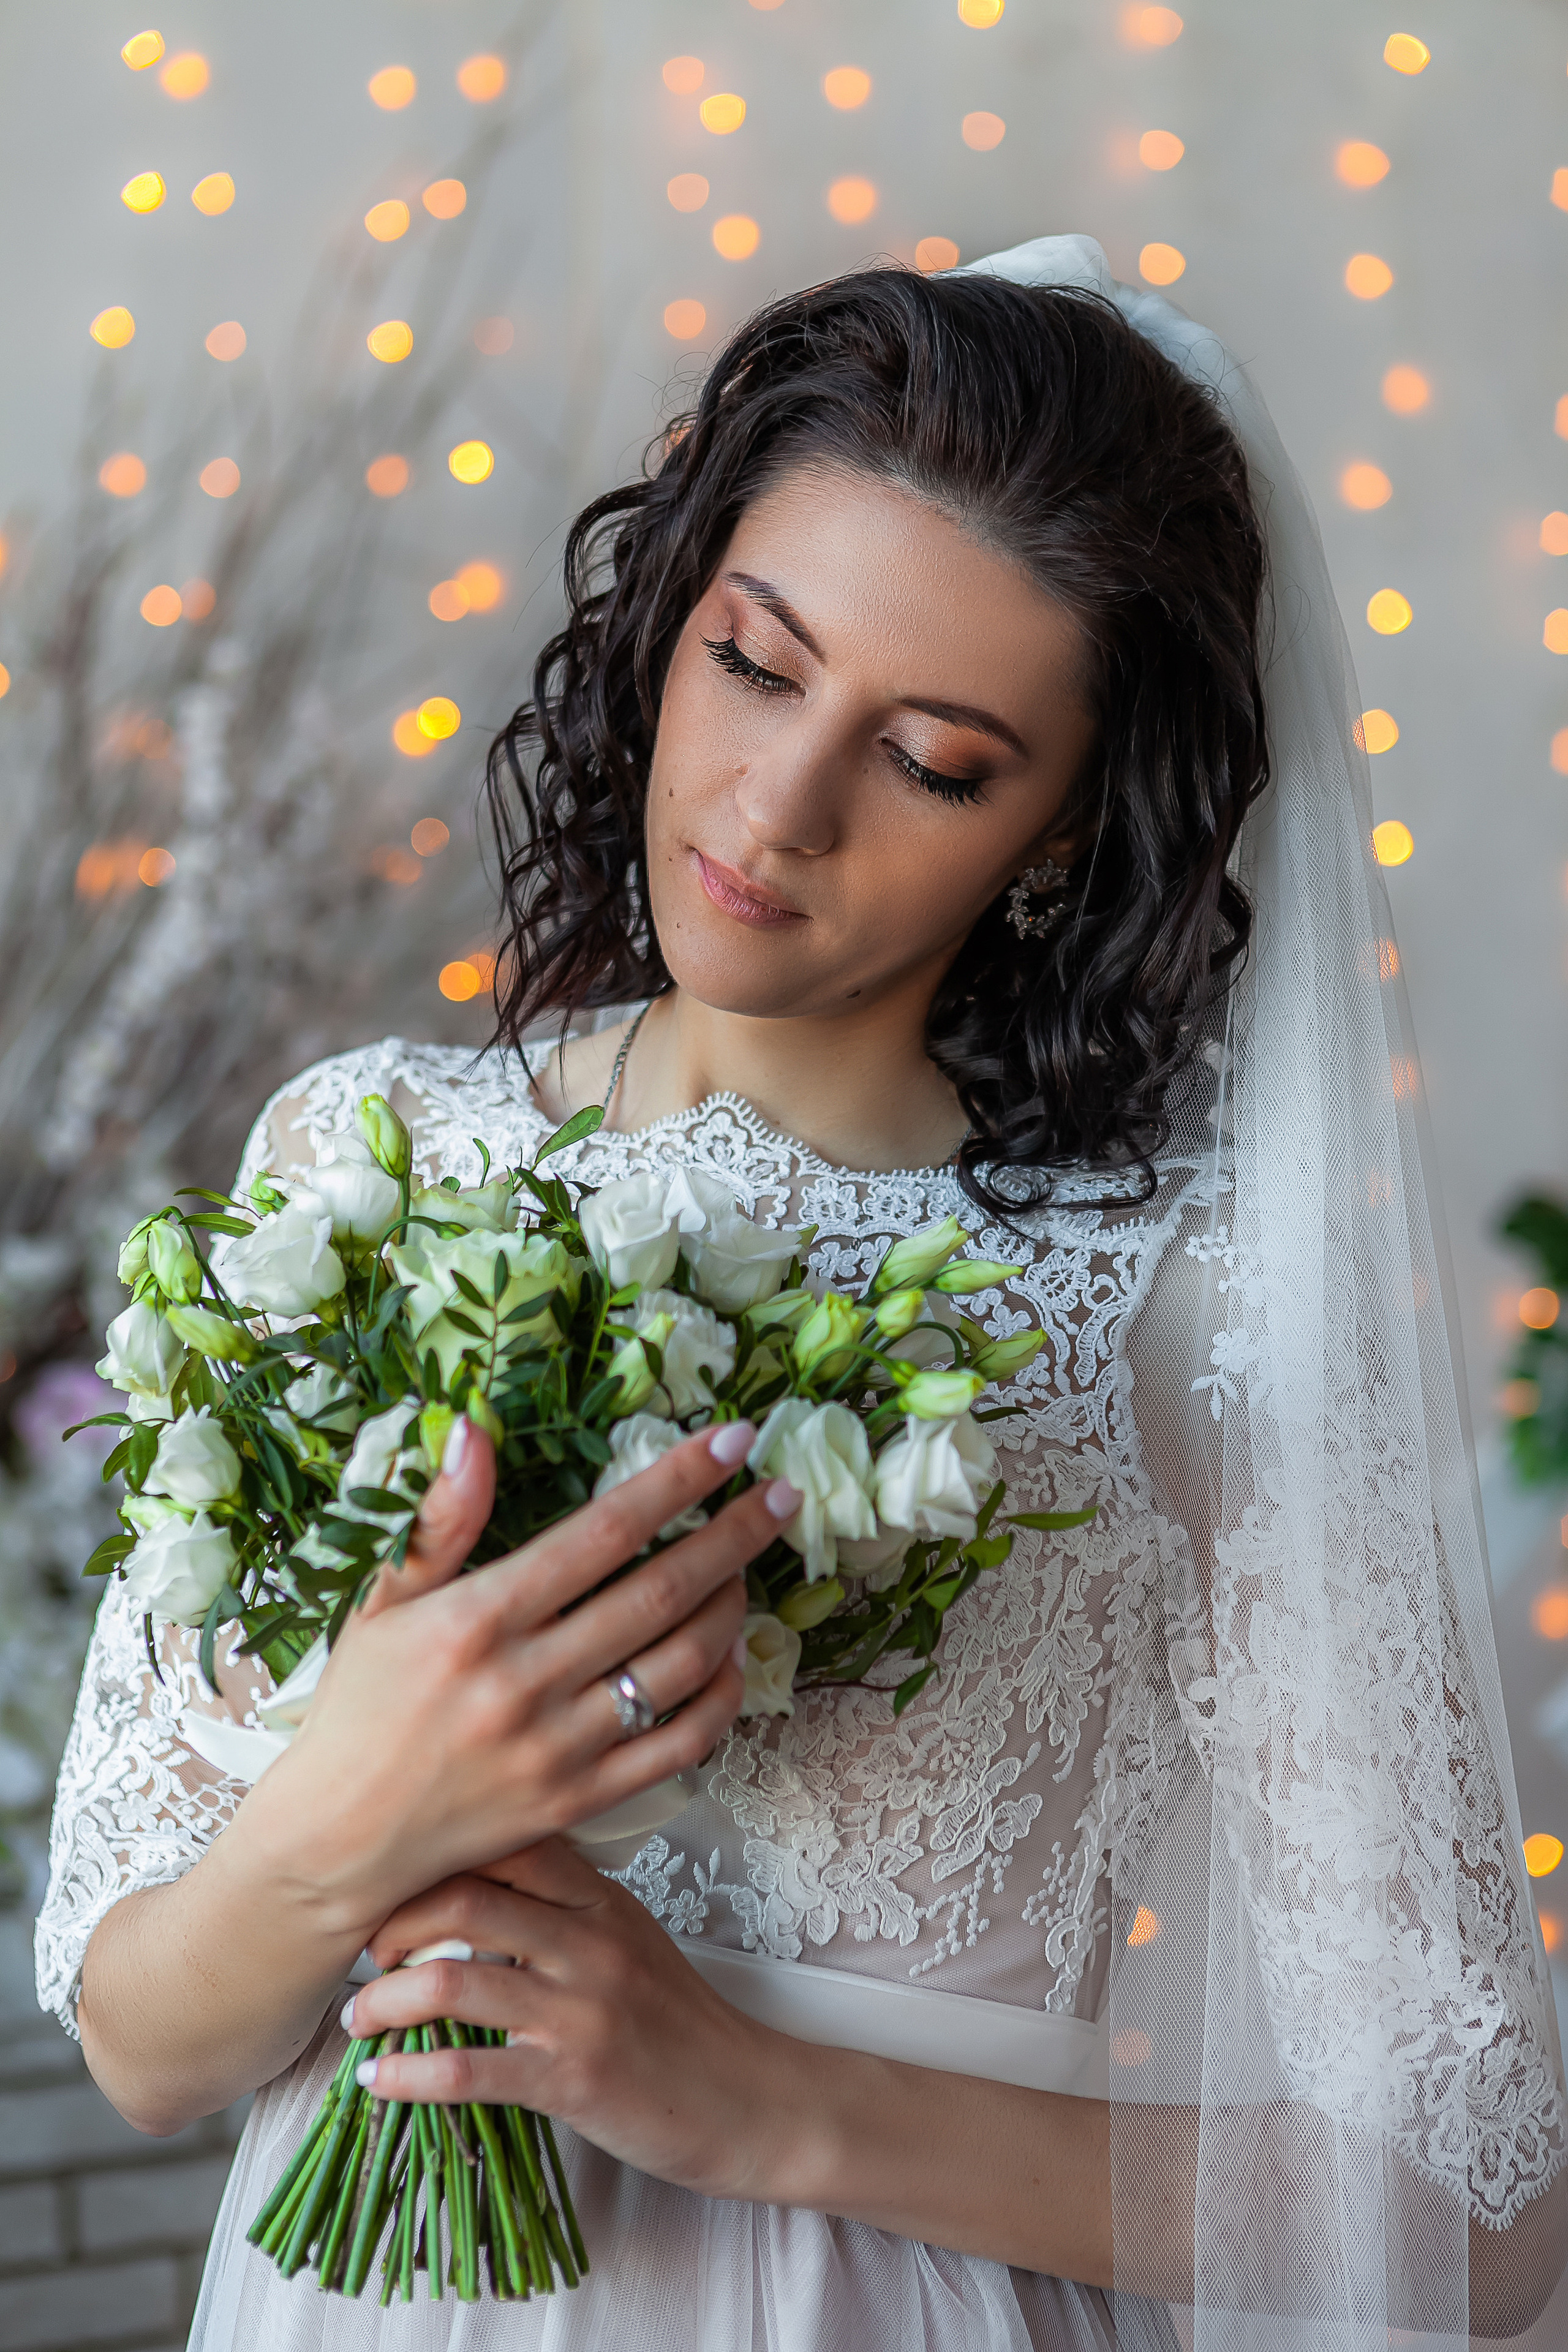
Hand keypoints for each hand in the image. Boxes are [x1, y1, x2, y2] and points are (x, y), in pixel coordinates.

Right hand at [237, 1417, 800, 1942]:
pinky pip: (680, 1745)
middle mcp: (524, 1682)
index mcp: (476, 1620)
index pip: (602, 1532)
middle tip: (783, 1493)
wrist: (336, 1844)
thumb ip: (441, 1518)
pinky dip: (722, 1696)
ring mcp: (559, 1749)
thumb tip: (473, 1428)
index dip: (676, 1481)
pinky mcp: (580, 1802)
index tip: (733, 1439)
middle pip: (661, 1593)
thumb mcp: (382, 1602)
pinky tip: (730, 1657)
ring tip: (749, 1568)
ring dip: (732, 1607)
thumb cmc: (358, 1709)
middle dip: (735, 1535)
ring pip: (682, 1666)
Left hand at [343, 1840, 792, 2201]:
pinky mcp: (573, 2080)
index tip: (394, 1879)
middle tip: (366, 1950)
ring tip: (358, 2018)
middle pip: (462, 1899)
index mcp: (600, 1898)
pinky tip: (379, 2080)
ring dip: (382, 2001)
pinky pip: (468, 2070)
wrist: (750, 2100)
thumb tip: (469, 1896)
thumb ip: (563, 1910)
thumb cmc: (680, 2022)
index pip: (505, 1840)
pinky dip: (408, 2076)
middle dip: (391, 1922)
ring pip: (451, 1982)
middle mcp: (589, 1940)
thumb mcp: (630, 1939)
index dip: (433, 1851)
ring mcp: (581, 2009)